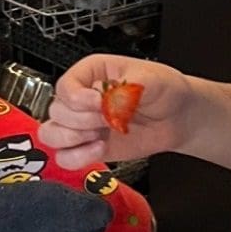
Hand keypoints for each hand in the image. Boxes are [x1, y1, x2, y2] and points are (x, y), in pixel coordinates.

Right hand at [39, 54, 193, 169]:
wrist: (179, 117)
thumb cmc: (164, 89)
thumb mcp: (151, 79)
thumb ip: (126, 89)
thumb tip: (105, 103)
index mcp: (91, 73)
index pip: (65, 86)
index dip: (78, 98)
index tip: (99, 102)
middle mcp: (81, 98)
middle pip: (56, 111)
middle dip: (82, 119)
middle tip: (109, 118)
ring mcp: (83, 125)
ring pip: (51, 135)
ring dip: (73, 138)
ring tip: (100, 135)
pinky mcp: (89, 147)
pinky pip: (65, 158)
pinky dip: (77, 157)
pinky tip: (99, 148)